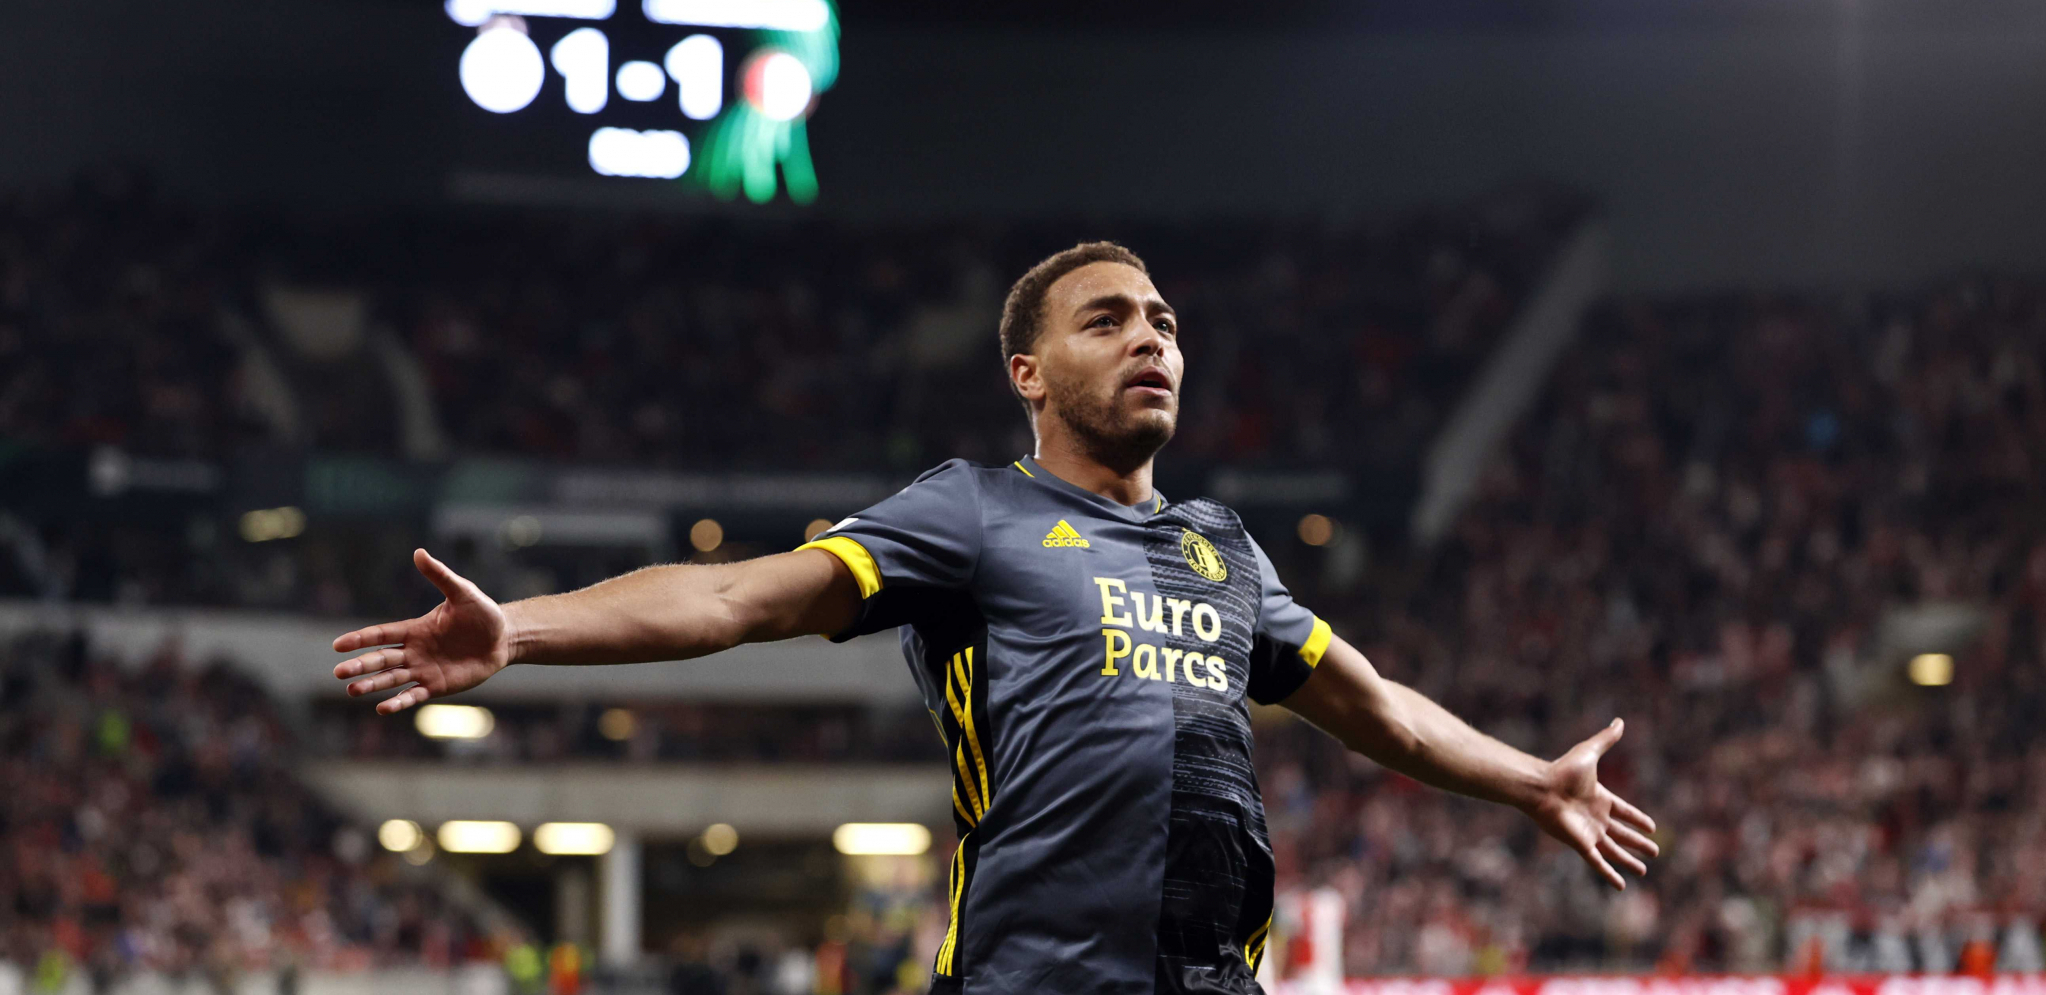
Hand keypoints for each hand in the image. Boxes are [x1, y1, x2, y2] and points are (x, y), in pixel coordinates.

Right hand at [332, 548, 513, 714]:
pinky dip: (399, 702)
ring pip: (392, 679)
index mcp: (415, 629)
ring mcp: (424, 670)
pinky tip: (383, 708)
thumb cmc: (482, 613)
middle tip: (339, 672)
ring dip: (372, 685)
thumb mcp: (462, 592)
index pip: (381, 634)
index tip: (339, 645)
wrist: (504, 638)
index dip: (360, 639)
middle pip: (381, 659)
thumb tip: (419, 552)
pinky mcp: (437, 685)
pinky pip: (414, 695)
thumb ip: (440, 576)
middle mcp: (414, 651)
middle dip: (360, 665)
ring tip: (352, 690)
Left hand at [1523, 718, 1658, 889]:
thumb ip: (1606, 739)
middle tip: (1655, 851)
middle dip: (1638, 843)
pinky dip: (1610, 874)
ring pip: (1614, 850)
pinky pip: (1598, 862)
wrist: (1541, 788)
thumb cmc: (1563, 771)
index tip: (1652, 827)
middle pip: (1622, 833)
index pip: (1624, 811)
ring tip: (1643, 871)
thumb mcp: (1590, 752)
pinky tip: (1621, 885)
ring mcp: (1589, 832)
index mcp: (1600, 798)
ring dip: (1628, 861)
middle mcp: (1596, 817)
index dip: (1638, 819)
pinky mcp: (1581, 844)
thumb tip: (1619, 721)